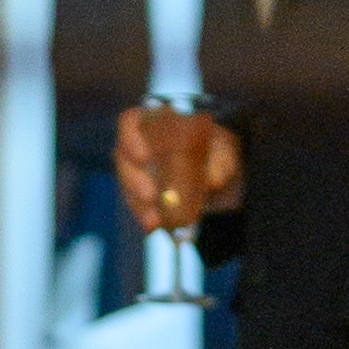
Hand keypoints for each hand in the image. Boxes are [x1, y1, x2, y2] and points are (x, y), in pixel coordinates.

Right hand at [116, 100, 243, 235]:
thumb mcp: (226, 153)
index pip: (130, 122)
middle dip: (132, 178)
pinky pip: (136, 203)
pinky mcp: (141, 193)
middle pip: (123, 156)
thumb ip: (222, 162)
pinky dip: (143, 215)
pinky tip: (152, 226)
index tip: (142, 157)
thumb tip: (213, 180)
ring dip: (136, 203)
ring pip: (126, 184)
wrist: (221, 174)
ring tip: (153, 219)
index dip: (130, 137)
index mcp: (156, 122)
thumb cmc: (219, 153)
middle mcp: (140, 143)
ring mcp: (138, 169)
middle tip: (150, 195)